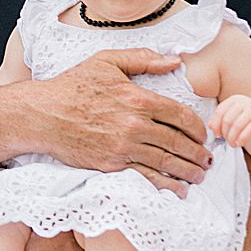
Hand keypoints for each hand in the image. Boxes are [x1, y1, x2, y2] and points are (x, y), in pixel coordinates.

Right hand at [29, 48, 210, 196]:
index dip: (198, 128)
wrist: (42, 114)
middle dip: (198, 154)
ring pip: (167, 162)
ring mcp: (124, 147)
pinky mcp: (112, 165)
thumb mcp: (106, 61)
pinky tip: (179, 190)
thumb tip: (174, 59)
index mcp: (138, 98)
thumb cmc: (72, 86)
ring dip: (188, 171)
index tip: (203, 135)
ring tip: (199, 175)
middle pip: (179, 142)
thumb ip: (142, 59)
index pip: (181, 116)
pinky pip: (147, 178)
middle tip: (207, 160)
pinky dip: (167, 186)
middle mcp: (135, 125)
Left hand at [209, 94, 250, 148]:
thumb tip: (210, 126)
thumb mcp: (235, 117)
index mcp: (234, 100)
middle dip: (225, 133)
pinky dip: (242, 138)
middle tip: (227, 141)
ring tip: (233, 144)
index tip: (217, 134)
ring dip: (232, 138)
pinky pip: (249, 130)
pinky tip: (240, 143)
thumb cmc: (249, 120)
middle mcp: (244, 102)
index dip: (216, 125)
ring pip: (237, 125)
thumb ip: (222, 120)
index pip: (220, 111)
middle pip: (227, 119)